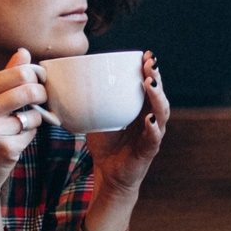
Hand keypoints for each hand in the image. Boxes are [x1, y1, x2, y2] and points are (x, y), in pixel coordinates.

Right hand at [0, 49, 46, 230]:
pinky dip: (30, 135)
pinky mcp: (5, 149)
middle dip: (42, 93)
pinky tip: (16, 139)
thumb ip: (5, 76)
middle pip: (29, 89)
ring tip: (25, 122)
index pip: (18, 72)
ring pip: (34, 114)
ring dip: (36, 117)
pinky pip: (31, 134)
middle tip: (43, 98)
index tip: (41, 80)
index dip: (37, 74)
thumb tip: (23, 52)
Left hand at [84, 53, 167, 230]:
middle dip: (156, 78)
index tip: (146, 55)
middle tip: (150, 64)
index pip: (149, 86)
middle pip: (158, 95)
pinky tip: (149, 119)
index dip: (150, 70)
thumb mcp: (96, 118)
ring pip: (161, 113)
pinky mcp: (149, 151)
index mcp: (140, 109)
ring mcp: (152, 134)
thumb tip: (69, 81)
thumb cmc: (105, 144)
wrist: (108, 175)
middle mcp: (151, 118)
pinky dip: (153, 128)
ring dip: (157, 97)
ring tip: (150, 84)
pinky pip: (154, 138)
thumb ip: (90, 101)